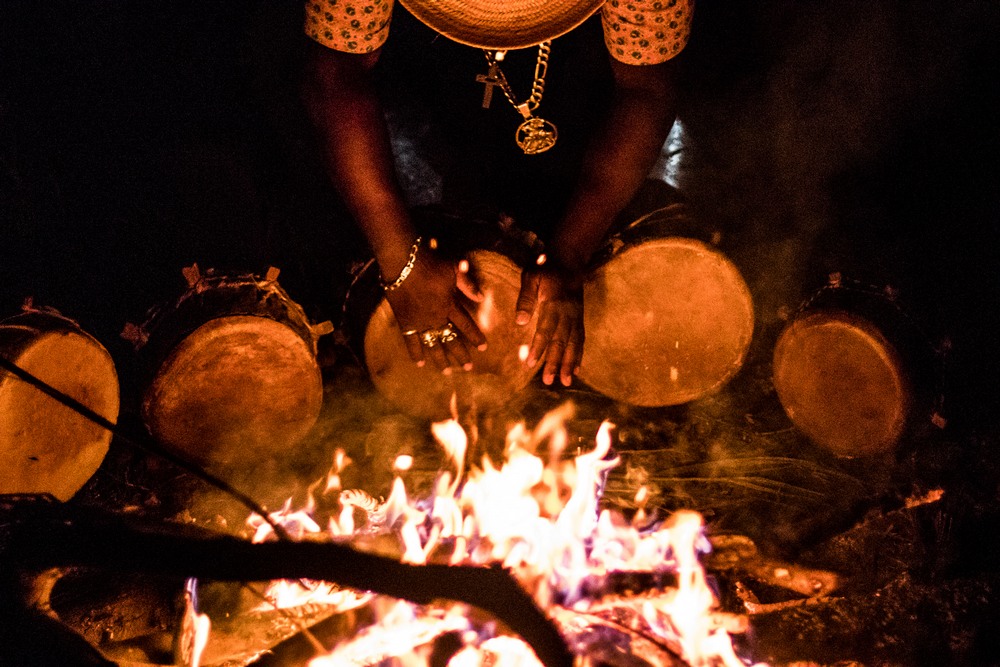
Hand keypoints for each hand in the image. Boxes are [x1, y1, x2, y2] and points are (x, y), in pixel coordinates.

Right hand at [385, 251, 485, 371]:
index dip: (475, 337)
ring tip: (446, 371)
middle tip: (468, 367)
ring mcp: (419, 322)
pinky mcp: (404, 322)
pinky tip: (420, 363)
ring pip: (432, 344)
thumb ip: (467, 284)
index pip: (466, 325)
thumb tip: (482, 297)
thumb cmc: (429, 263)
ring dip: (440, 359)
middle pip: (451, 339)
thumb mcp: (453, 269)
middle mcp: (436, 317)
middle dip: (461, 354)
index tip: (483, 348)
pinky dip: (415, 352)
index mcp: (449, 305)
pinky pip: (410, 341)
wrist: (402, 262)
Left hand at [515, 266, 583, 385]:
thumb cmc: (545, 267)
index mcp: (554, 303)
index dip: (538, 347)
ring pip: (574, 344)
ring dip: (569, 364)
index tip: (530, 363)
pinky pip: (581, 340)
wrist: (570, 259)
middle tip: (548, 381)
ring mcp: (576, 317)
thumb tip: (520, 321)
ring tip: (565, 382)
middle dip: (555, 362)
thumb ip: (526, 298)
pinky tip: (576, 370)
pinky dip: (579, 356)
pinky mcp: (580, 318)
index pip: (545, 329)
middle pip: (561, 341)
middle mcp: (568, 313)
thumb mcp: (531, 276)